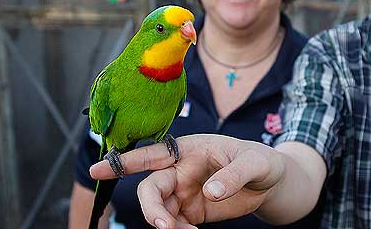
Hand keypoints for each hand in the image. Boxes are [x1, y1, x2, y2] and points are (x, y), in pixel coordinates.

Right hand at [89, 134, 285, 228]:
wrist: (272, 183)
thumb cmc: (262, 162)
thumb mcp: (254, 163)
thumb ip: (233, 174)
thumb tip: (210, 192)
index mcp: (189, 148)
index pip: (152, 153)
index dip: (123, 162)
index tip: (97, 169)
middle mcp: (180, 169)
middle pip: (150, 188)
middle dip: (150, 209)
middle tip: (164, 227)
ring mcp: (183, 191)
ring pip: (158, 209)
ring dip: (165, 225)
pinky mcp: (190, 210)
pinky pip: (172, 224)